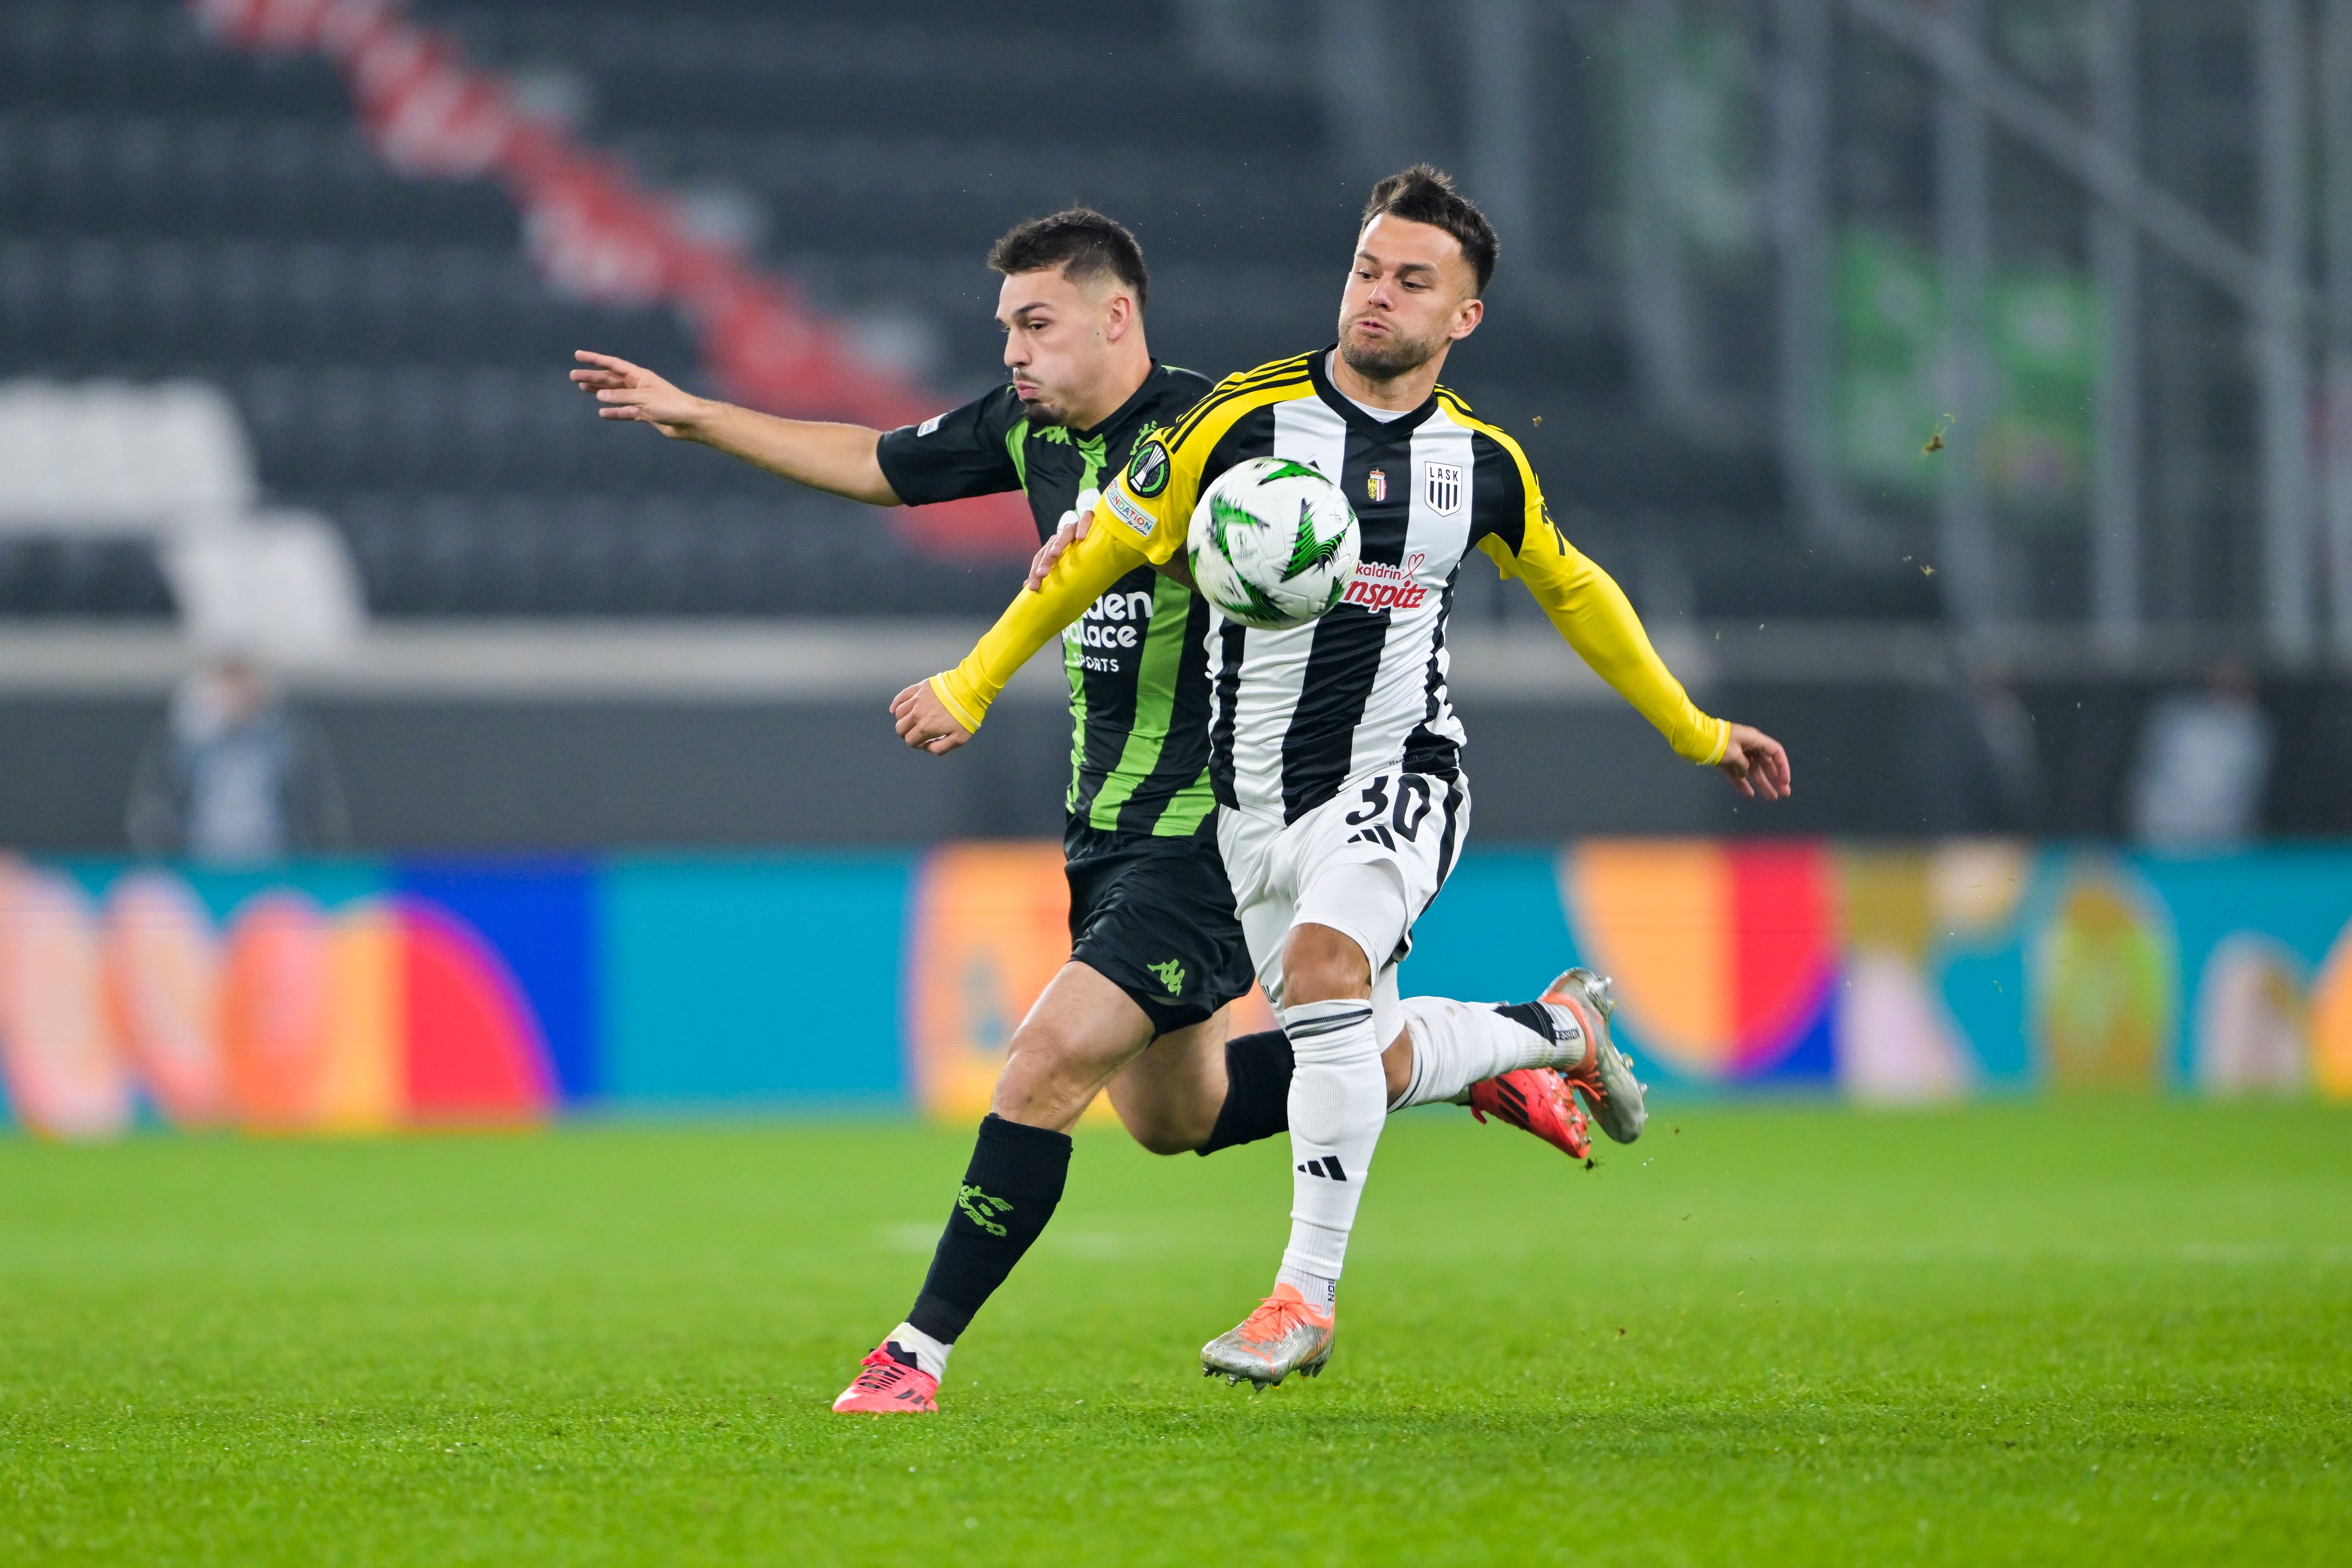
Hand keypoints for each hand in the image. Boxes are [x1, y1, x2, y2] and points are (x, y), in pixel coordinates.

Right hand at [570, 350, 710, 438]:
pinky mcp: (645, 414)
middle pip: (611, 379)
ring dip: (599, 391)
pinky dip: (614, 412)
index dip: (595, 359)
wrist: (690, 422)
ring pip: (615, 394)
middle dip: (592, 376)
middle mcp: (639, 385)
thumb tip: (599, 395)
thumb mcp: (643, 399)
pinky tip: (602, 413)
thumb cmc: (671, 405)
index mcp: (640, 375)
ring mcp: (641, 399)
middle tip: (573, 376)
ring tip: (582, 388)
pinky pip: (625, 411)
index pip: (613, 364)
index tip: (578, 355)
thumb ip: (621, 397)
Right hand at [891, 680, 972, 755]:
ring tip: (911, 721)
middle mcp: (916, 714)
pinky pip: (900, 697)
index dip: (916, 744)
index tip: (924, 741)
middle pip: (900, 728)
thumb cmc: (966, 715)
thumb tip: (927, 747)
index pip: (910, 741)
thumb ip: (940, 748)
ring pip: (899, 714)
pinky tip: (894, 710)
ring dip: (903, 720)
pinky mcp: (918, 688)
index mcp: (925, 728)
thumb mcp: (959, 739)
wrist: (969, 689)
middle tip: (917, 732)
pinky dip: (895, 704)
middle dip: (906, 734)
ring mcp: (916, 700)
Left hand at [1026, 507, 1093, 590]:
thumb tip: (1027, 586)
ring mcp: (1075, 526)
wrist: (1106, 533)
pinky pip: (1085, 520)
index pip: (1040, 557)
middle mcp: (1062, 535)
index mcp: (1054, 545)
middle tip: (1042, 575)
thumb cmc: (1087, 553)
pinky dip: (1082, 527)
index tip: (1033, 587)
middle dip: (1045, 561)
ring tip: (1054, 555)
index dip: (1035, 571)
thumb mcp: (1069, 565)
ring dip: (1058, 544)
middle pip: (1050, 547)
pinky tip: (1081, 537)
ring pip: (1064, 534)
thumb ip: (1052, 573)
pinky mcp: (1090, 518)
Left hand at [1717, 723, 1790, 799]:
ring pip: (1753, 771)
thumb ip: (1744, 765)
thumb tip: (1745, 772)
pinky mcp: (1725, 761)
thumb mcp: (1734, 754)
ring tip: (1772, 798)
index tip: (1785, 781)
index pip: (1775, 752)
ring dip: (1762, 784)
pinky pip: (1737, 774)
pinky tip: (1749, 794)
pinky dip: (1742, 784)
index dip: (1782, 766)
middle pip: (1766, 764)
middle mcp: (1748, 746)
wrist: (1695, 738)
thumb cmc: (1717, 742)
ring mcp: (1737, 754)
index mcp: (1754, 739)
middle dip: (1775, 779)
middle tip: (1784, 794)